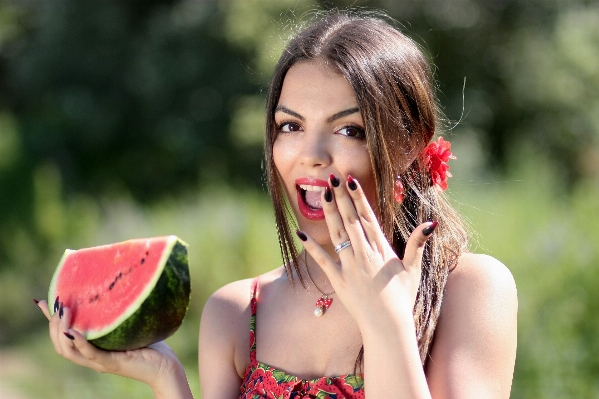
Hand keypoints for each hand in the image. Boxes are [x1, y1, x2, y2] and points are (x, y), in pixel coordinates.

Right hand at [35, 299, 182, 390]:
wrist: (167, 368)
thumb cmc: (152, 346)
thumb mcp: (129, 327)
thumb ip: (118, 314)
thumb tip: (116, 288)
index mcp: (93, 349)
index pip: (63, 337)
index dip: (50, 321)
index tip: (42, 302)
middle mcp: (92, 357)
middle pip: (60, 345)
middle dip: (53, 324)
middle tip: (58, 305)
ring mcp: (101, 362)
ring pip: (68, 351)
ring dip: (62, 331)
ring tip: (64, 312)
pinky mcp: (112, 364)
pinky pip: (91, 355)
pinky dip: (81, 343)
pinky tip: (75, 332)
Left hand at [297, 174, 436, 326]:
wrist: (387, 325)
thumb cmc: (402, 298)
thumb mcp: (412, 269)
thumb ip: (418, 244)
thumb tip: (431, 223)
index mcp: (381, 248)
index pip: (368, 217)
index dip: (358, 198)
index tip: (351, 180)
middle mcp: (364, 253)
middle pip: (350, 219)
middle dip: (341, 197)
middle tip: (332, 177)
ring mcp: (350, 266)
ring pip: (337, 233)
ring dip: (329, 213)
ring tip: (323, 193)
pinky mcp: (338, 279)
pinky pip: (321, 260)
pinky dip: (311, 246)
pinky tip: (300, 232)